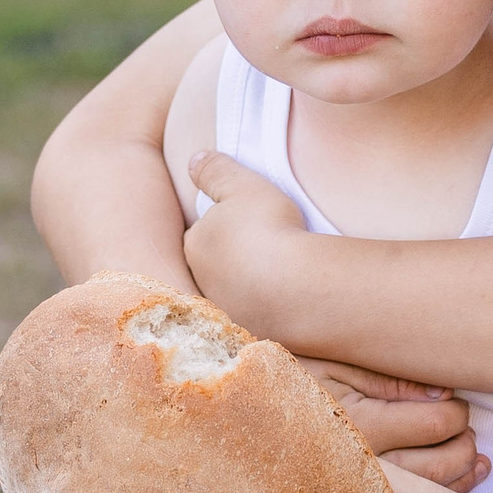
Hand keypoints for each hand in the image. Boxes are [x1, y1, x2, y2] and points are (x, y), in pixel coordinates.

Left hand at [183, 151, 310, 326]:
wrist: (297, 288)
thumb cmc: (268, 229)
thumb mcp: (243, 185)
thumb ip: (216, 170)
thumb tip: (195, 159)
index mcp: (196, 245)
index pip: (201, 233)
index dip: (223, 226)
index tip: (248, 223)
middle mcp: (201, 282)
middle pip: (214, 266)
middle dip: (232, 259)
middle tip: (264, 249)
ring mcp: (225, 311)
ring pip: (233, 292)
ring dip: (250, 285)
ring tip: (280, 274)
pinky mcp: (250, 333)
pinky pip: (257, 315)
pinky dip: (268, 307)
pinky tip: (289, 299)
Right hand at [296, 358, 488, 492]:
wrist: (247, 418)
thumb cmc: (294, 380)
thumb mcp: (339, 365)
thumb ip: (392, 379)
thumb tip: (444, 393)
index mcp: (365, 424)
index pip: (435, 424)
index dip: (457, 413)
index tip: (457, 402)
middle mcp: (367, 463)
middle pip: (442, 463)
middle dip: (465, 443)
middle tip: (467, 426)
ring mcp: (363, 489)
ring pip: (434, 489)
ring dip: (463, 471)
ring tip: (472, 452)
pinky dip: (446, 492)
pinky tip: (460, 476)